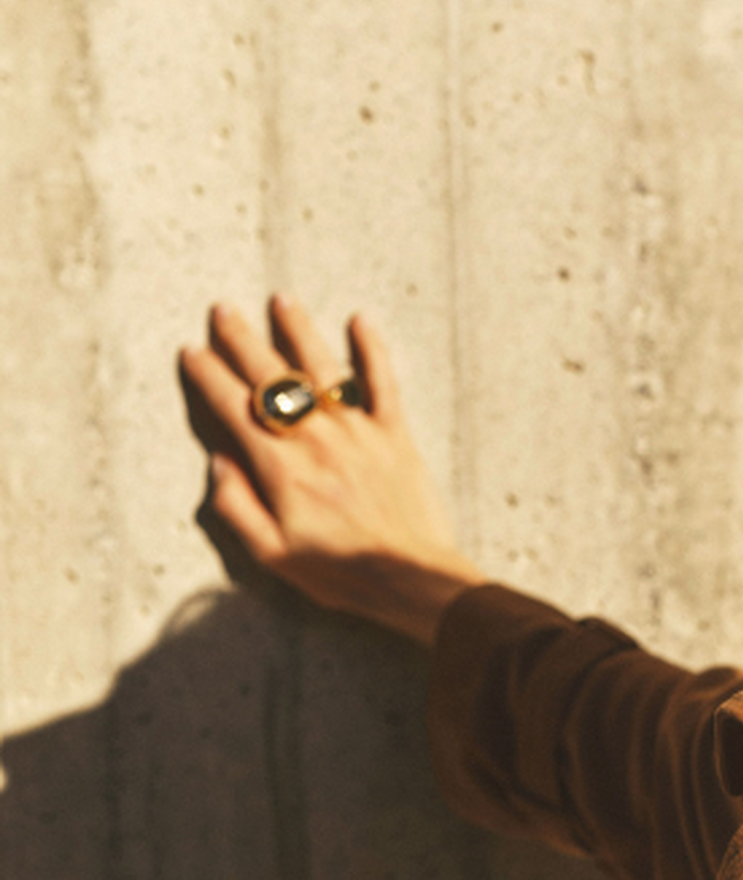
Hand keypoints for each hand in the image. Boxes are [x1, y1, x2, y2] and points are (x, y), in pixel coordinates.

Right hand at [180, 295, 482, 642]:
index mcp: (279, 466)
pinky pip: (382, 382)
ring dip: (298, 330)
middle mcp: (315, 438)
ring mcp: (357, 432)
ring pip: (321, 367)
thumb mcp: (273, 555)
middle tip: (223, 310)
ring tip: (282, 300)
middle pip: (270, 376)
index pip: (232, 407)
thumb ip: (238, 507)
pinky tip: (361, 319)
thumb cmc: (343, 574)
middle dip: (242, 339)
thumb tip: (219, 462)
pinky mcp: (395, 436)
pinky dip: (372, 348)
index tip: (192, 352)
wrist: (413, 579)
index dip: (207, 375)